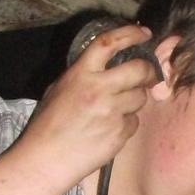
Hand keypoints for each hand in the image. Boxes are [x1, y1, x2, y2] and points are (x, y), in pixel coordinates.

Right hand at [23, 24, 160, 183]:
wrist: (46, 160)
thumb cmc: (47, 127)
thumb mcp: (58, 90)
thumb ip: (82, 75)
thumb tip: (104, 68)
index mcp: (80, 74)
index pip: (109, 42)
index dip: (130, 34)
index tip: (144, 34)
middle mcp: (98, 89)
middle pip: (138, 69)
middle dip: (147, 71)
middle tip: (148, 75)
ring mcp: (111, 112)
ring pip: (139, 98)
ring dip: (134, 101)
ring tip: (117, 110)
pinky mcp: (118, 134)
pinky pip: (133, 123)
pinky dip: (126, 125)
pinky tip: (109, 131)